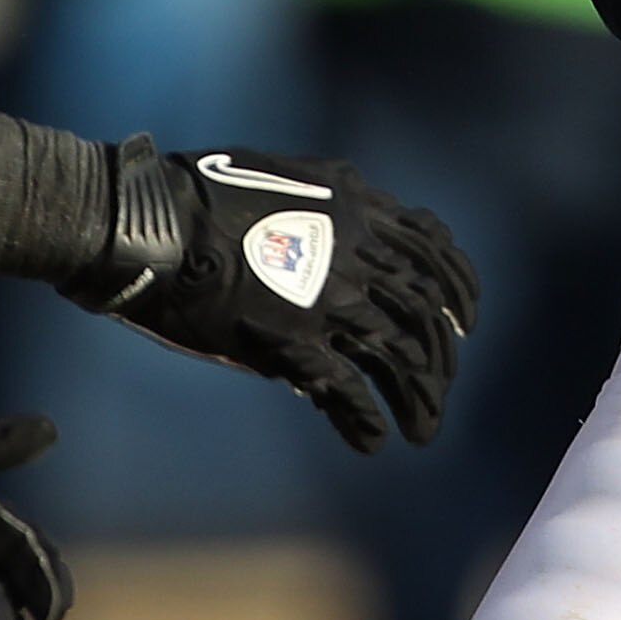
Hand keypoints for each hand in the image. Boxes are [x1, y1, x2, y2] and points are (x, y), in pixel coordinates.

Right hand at [63, 142, 478, 453]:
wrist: (154, 224)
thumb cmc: (205, 194)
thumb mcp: (288, 179)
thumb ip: (330, 213)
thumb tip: (350, 258)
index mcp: (358, 206)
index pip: (432, 248)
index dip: (458, 287)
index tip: (465, 320)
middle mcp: (356, 250)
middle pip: (422, 310)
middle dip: (440, 355)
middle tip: (443, 386)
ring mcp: (327, 297)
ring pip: (397, 352)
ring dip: (419, 396)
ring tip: (425, 429)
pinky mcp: (292, 341)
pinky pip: (346, 388)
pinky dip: (365, 419)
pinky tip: (373, 440)